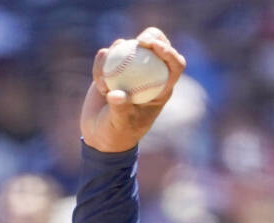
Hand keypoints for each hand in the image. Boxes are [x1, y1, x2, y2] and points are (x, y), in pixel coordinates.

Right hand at [80, 27, 185, 153]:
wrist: (100, 134)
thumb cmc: (116, 134)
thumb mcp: (119, 125)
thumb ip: (119, 110)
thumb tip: (115, 94)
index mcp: (161, 88)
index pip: (174, 65)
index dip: (168, 51)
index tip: (152, 46)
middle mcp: (149, 75)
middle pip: (156, 46)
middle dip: (151, 36)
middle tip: (138, 42)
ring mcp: (130, 69)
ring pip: (129, 46)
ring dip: (115, 56)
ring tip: (105, 86)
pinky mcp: (111, 67)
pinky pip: (107, 55)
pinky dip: (100, 64)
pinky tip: (99, 84)